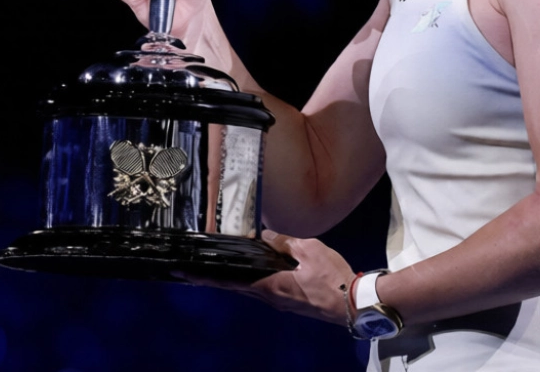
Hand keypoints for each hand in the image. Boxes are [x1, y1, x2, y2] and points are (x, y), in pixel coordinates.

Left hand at [183, 230, 355, 326]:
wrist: (352, 303)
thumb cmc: (332, 277)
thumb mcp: (308, 250)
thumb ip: (284, 242)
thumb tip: (265, 235)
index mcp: (270, 285)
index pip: (231, 280)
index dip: (208, 276)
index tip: (187, 274)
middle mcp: (269, 297)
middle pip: (235, 286)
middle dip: (213, 278)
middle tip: (192, 271)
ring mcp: (278, 301)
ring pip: (248, 288)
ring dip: (232, 279)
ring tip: (217, 268)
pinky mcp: (288, 301)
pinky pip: (262, 289)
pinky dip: (249, 280)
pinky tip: (250, 271)